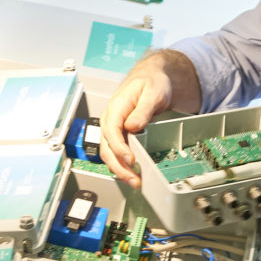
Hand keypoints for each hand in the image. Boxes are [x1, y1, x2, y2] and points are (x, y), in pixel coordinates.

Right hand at [98, 50, 200, 185]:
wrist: (151, 79)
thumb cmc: (151, 83)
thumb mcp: (152, 93)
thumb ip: (143, 109)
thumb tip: (132, 126)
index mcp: (115, 107)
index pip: (111, 130)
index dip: (119, 147)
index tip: (130, 159)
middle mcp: (110, 120)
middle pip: (107, 147)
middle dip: (119, 166)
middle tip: (134, 179)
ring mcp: (113, 129)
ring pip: (110, 154)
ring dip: (121, 169)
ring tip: (135, 181)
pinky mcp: (119, 135)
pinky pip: (117, 153)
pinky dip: (123, 165)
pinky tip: (133, 173)